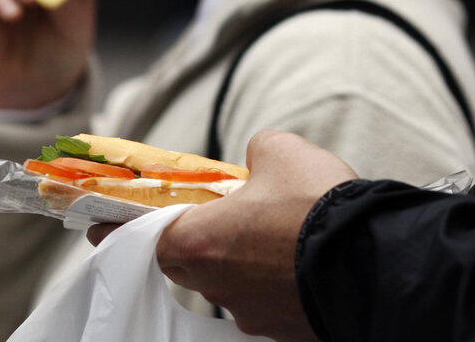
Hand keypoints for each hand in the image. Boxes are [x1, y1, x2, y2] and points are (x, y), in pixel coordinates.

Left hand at [87, 130, 357, 340]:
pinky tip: (299, 258)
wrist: (377, 261)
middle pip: (185, 261)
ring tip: (272, 233)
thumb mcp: (279, 151)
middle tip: (211, 217)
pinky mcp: (282, 329)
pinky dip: (272, 278)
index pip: (136, 237)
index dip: (115, 228)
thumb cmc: (316, 205)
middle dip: (193, 239)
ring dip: (239, 258)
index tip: (96, 225)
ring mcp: (249, 313)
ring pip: (228, 281)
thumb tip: (257, 161)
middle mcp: (215, 285)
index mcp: (198, 242)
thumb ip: (254, 153)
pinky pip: (264, 297)